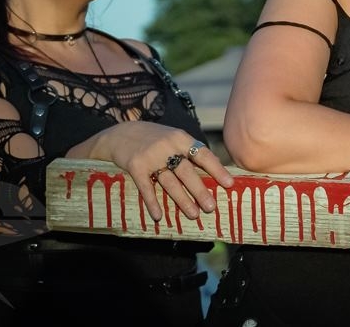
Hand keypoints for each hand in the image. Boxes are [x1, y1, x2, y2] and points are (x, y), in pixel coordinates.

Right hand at [69, 122, 234, 221]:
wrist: (120, 133)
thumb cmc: (153, 139)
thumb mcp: (173, 138)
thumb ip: (189, 152)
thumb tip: (214, 171)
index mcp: (181, 138)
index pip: (203, 155)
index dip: (217, 170)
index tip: (229, 184)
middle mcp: (167, 146)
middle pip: (187, 172)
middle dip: (200, 191)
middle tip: (211, 207)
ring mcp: (151, 156)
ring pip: (170, 182)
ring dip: (182, 200)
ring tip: (193, 214)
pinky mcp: (135, 166)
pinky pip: (146, 188)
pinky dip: (152, 203)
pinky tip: (159, 216)